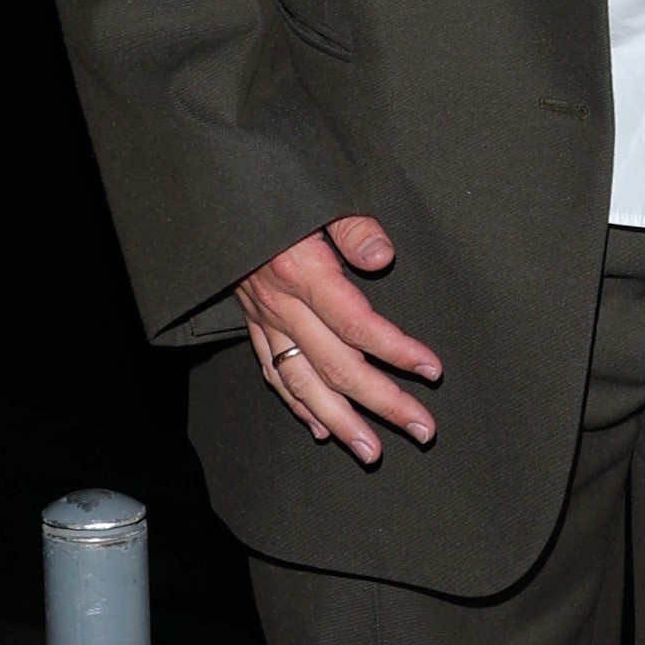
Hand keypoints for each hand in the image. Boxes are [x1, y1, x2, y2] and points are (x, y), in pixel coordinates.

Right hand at [235, 216, 440, 464]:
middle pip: (337, 367)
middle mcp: (282, 306)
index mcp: (303, 273)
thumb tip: (382, 256)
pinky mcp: (251, 325)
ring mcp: (264, 320)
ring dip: (339, 422)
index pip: (357, 325)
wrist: (213, 197)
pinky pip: (273, 373)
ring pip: (302, 383)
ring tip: (370, 451)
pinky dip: (297, 405)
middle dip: (382, 403)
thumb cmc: (272, 192)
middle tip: (421, 430)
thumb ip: (352, 227)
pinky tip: (319, 428)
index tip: (432, 370)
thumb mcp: (316, 196)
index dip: (397, 351)